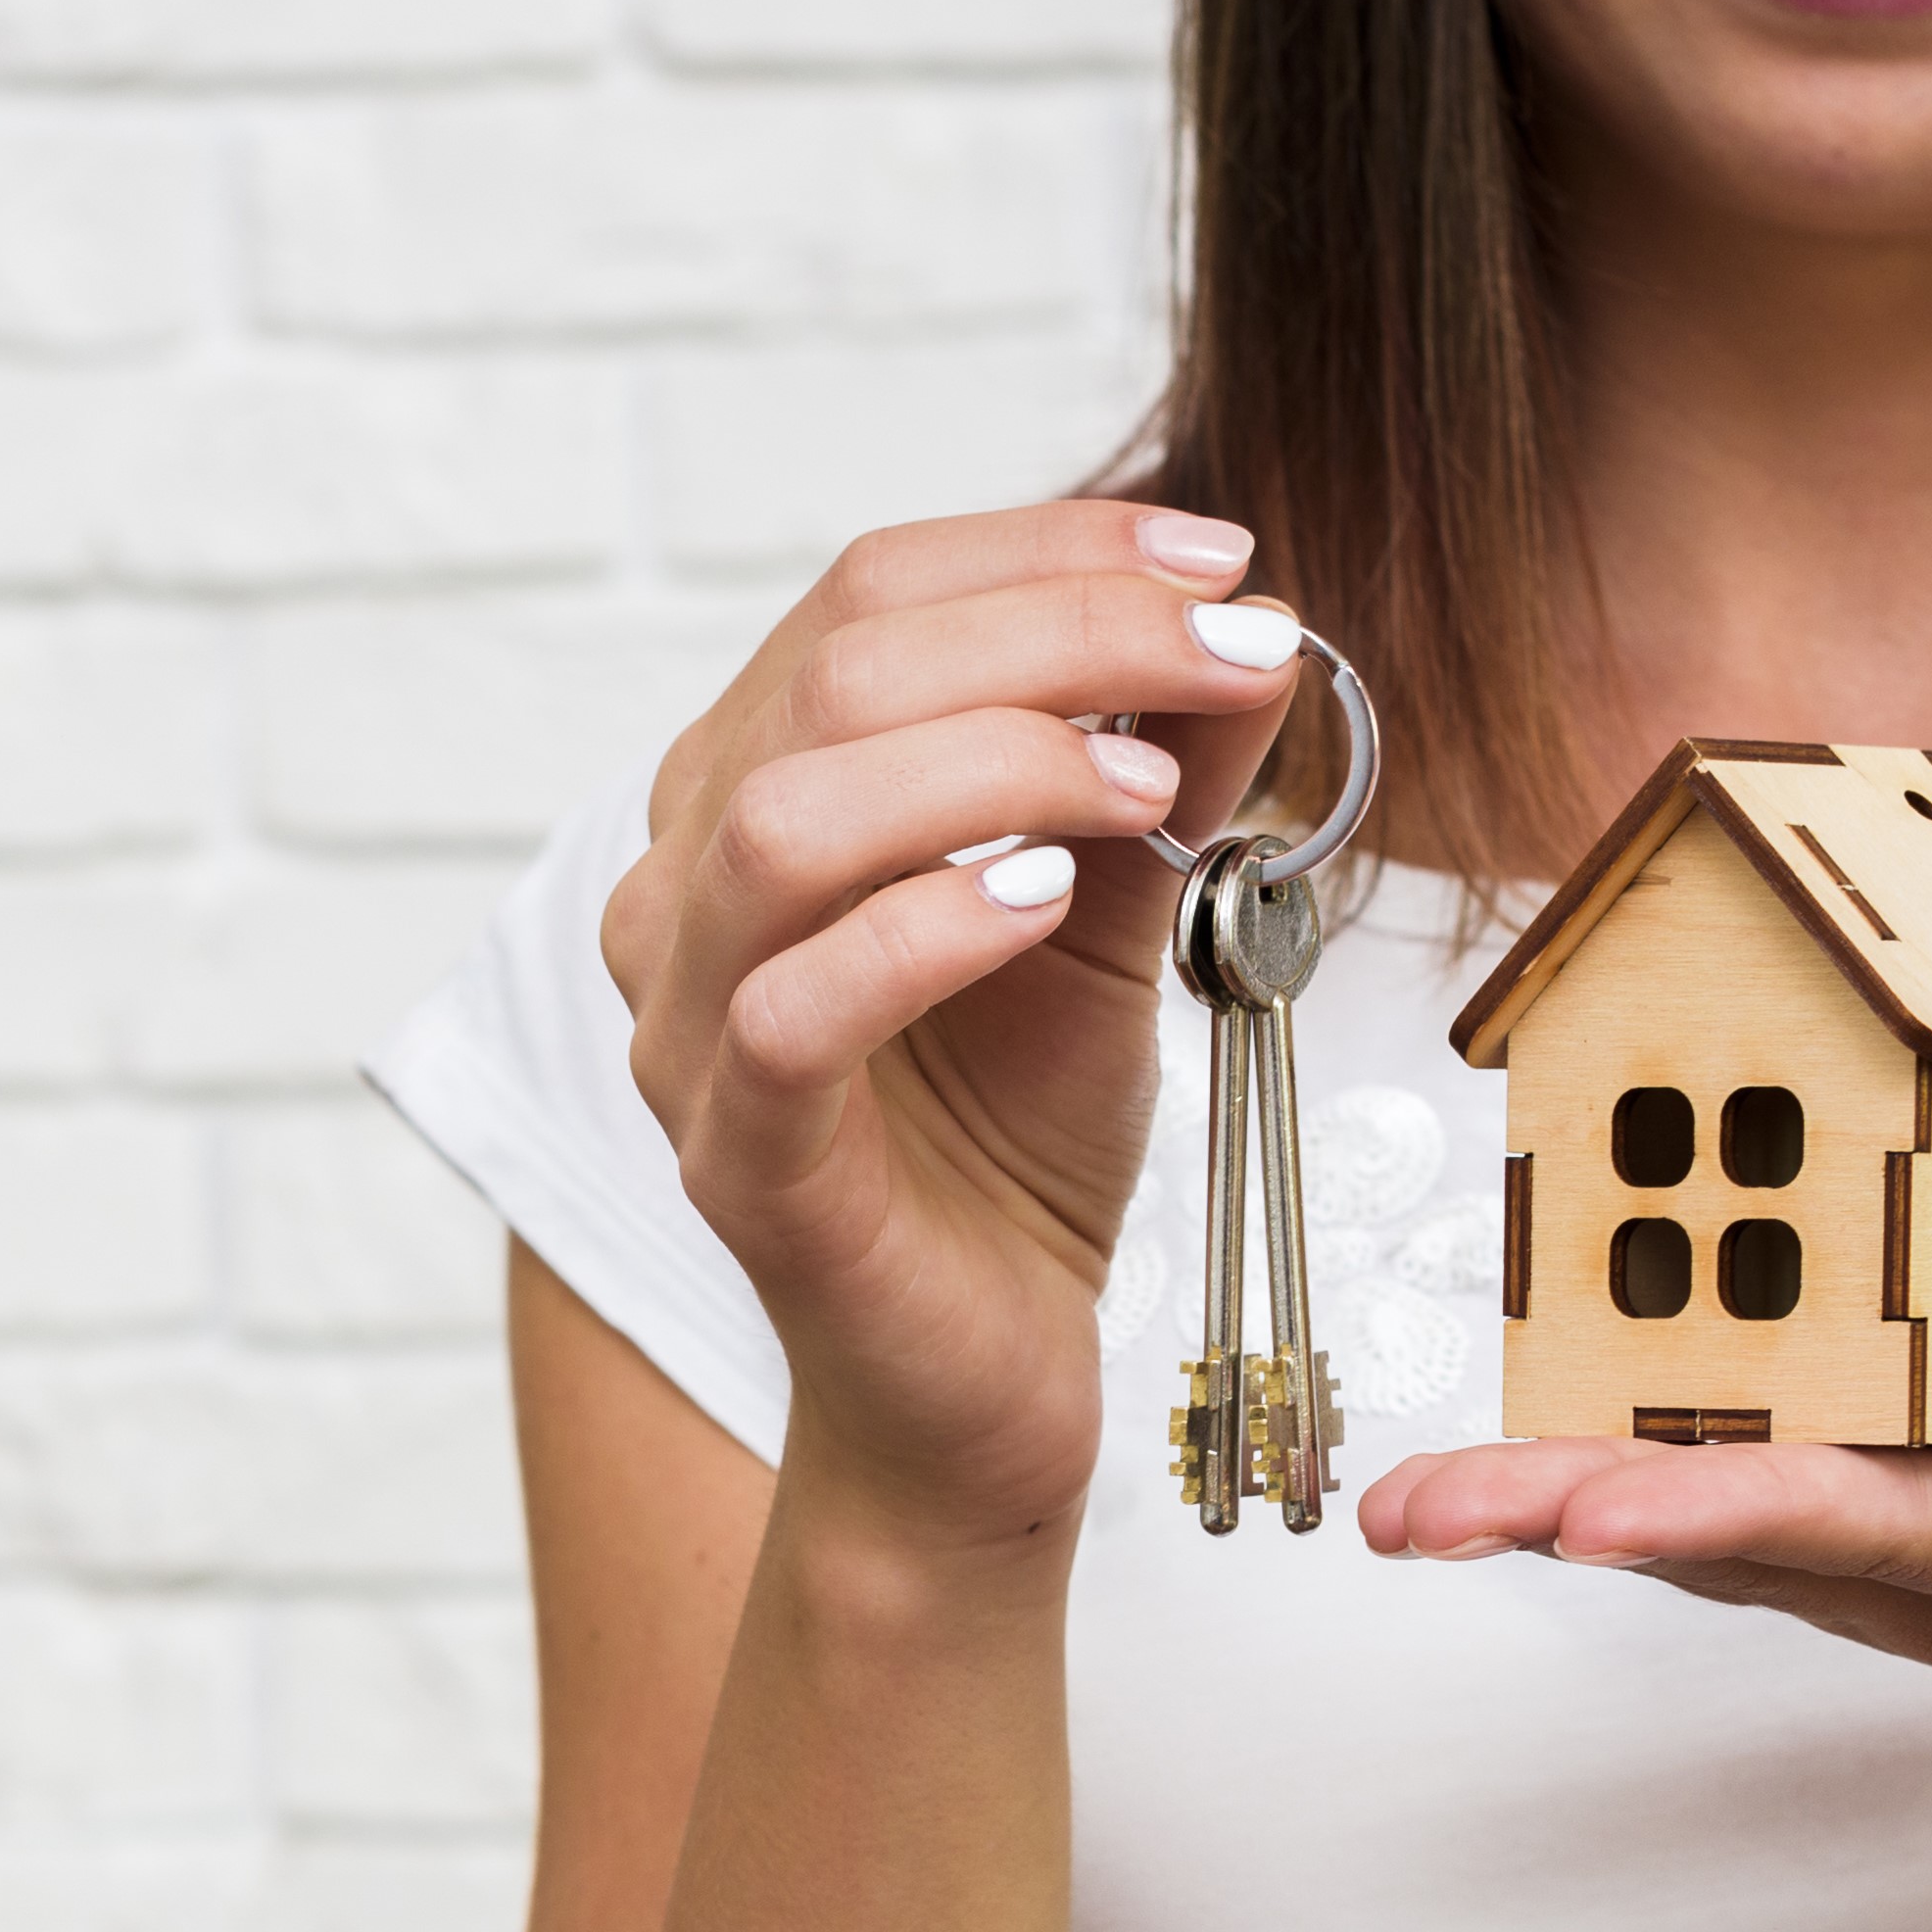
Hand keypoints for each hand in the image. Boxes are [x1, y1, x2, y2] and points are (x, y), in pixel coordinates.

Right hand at [603, 501, 1325, 1553]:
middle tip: (1233, 655)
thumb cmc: (1013, 1143)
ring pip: (782, 821)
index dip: (1051, 553)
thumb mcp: (1103, 916)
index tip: (1224, 565)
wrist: (981, 1379)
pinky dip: (925, 930)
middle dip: (1061, 634)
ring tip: (1148, 790)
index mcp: (748, 796)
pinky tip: (1041, 905)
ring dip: (994, 762)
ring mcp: (686, 1030)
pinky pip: (792, 1012)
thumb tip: (1252, 620)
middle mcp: (680, 891)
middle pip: (834, 677)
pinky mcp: (735, 1160)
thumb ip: (1156, 771)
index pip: (864, 598)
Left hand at [1347, 1352, 1931, 1824]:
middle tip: (1405, 1518)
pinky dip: (1609, 1462)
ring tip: (1396, 1501)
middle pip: (1726, 1534)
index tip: (1596, 1514)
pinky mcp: (1871, 1520)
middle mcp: (1930, 1567)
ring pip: (1698, 1518)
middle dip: (1562, 1521)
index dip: (1726, 1509)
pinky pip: (1724, 1483)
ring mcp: (1889, 1553)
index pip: (1867, 1523)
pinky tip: (1497, 1450)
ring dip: (1544, 1507)